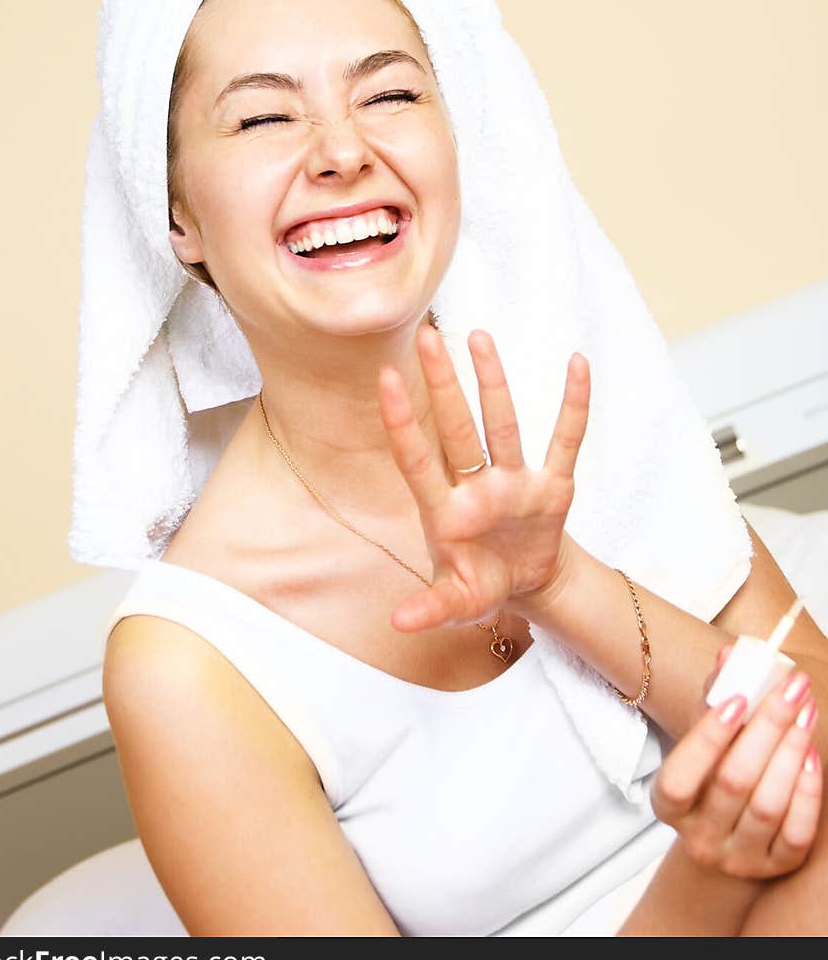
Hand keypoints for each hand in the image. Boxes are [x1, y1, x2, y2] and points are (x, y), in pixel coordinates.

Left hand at [377, 323, 589, 632]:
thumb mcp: (458, 603)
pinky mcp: (553, 486)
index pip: (418, 460)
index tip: (384, 379)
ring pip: (502, 423)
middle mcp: (477, 487)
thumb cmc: (481, 587)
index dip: (402, 422)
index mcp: (446, 513)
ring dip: (492, 381)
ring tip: (478, 335)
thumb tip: (399, 624)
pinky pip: (565, 440)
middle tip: (427, 335)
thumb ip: (432, 609)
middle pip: (457, 428)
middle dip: (443, 384)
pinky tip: (577, 365)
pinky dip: (573, 406)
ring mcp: (515, 482)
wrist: (526, 585)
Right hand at [650, 647, 822, 879]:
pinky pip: (795, 832)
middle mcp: (700, 837)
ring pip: (767, 806)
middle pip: (733, 782)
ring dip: (790, 752)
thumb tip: (730, 655)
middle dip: (767, 728)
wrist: (725, 841)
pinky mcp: (774, 867)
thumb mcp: (700, 745)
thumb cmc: (710, 781)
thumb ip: (712, 700)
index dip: (709, 738)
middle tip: (792, 688)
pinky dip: (807, 791)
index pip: (681, 776)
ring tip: (806, 712)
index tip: (738, 697)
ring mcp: (737, 856)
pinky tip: (811, 754)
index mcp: (669, 805)